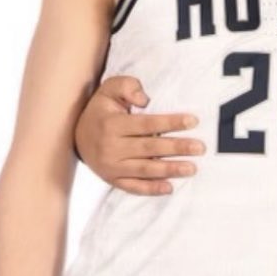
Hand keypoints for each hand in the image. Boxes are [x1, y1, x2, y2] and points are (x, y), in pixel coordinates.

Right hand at [75, 74, 204, 194]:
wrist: (76, 136)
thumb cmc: (101, 111)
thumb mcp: (108, 90)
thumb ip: (126, 86)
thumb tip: (145, 100)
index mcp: (112, 124)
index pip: (147, 124)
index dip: (171, 122)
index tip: (193, 121)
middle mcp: (111, 147)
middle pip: (150, 148)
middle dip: (177, 147)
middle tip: (200, 148)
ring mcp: (112, 166)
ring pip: (145, 169)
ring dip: (170, 169)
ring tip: (192, 168)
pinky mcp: (113, 180)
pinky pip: (134, 187)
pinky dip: (152, 189)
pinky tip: (170, 187)